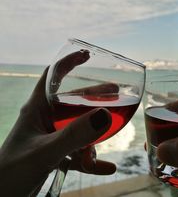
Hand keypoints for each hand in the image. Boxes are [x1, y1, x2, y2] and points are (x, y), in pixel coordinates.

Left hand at [0, 51, 115, 196]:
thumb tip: (104, 116)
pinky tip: (107, 167)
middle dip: (94, 96)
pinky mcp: (55, 154)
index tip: (87, 55)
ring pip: (79, 126)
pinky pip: (78, 152)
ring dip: (96, 130)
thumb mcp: (44, 151)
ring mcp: (51, 136)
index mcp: (37, 109)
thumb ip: (73, 135)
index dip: (69, 62)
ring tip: (113, 132)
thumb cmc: (11, 172)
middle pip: (73, 100)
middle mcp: (45, 119)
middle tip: (116, 92)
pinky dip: (93, 159)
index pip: (52, 75)